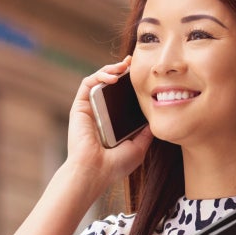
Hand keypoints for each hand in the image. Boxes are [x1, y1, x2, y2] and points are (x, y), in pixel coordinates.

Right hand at [64, 55, 153, 191]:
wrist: (95, 171)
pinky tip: (113, 77)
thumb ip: (145, 132)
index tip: (143, 74)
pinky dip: (100, 76)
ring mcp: (90, 109)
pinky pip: (88, 84)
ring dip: (110, 69)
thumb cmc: (115, 164)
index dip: (131, 84)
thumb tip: (155, 120)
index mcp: (114, 122)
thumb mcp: (139, 146)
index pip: (122, 97)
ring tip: (123, 67)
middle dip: (120, 70)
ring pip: (98, 81)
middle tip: (132, 62)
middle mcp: (101, 113)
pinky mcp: (80, 107)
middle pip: (110, 85)